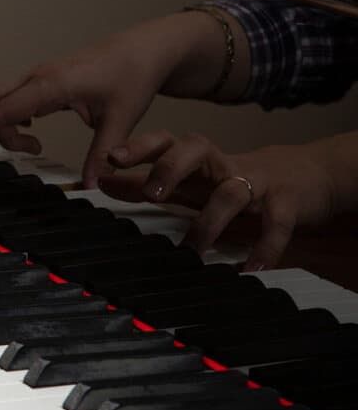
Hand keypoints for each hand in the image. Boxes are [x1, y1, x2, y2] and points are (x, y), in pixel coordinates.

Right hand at [0, 11, 240, 188]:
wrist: (144, 49)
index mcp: (50, 85)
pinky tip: (23, 137)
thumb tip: (90, 185)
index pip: (3, 110)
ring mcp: (37, 77)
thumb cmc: (133, 78)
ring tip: (14, 151)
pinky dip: (3, 117)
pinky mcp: (42, 81)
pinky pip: (10, 98)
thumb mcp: (121, 118)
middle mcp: (36, 77)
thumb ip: (102, 152)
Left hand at [98, 131, 335, 269]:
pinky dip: (266, 246)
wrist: (305, 174)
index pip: (164, 141)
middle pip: (196, 148)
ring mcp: (255, 181)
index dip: (138, 147)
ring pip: (232, 191)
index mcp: (195, 158)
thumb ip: (146, 181)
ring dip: (210, 220)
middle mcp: (221, 164)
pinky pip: (277, 222)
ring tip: (192, 248)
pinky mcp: (287, 202)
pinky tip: (252, 268)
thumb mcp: (188, 180)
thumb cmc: (231, 178)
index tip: (112, 158)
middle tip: (152, 194)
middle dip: (171, 168)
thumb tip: (103, 180)